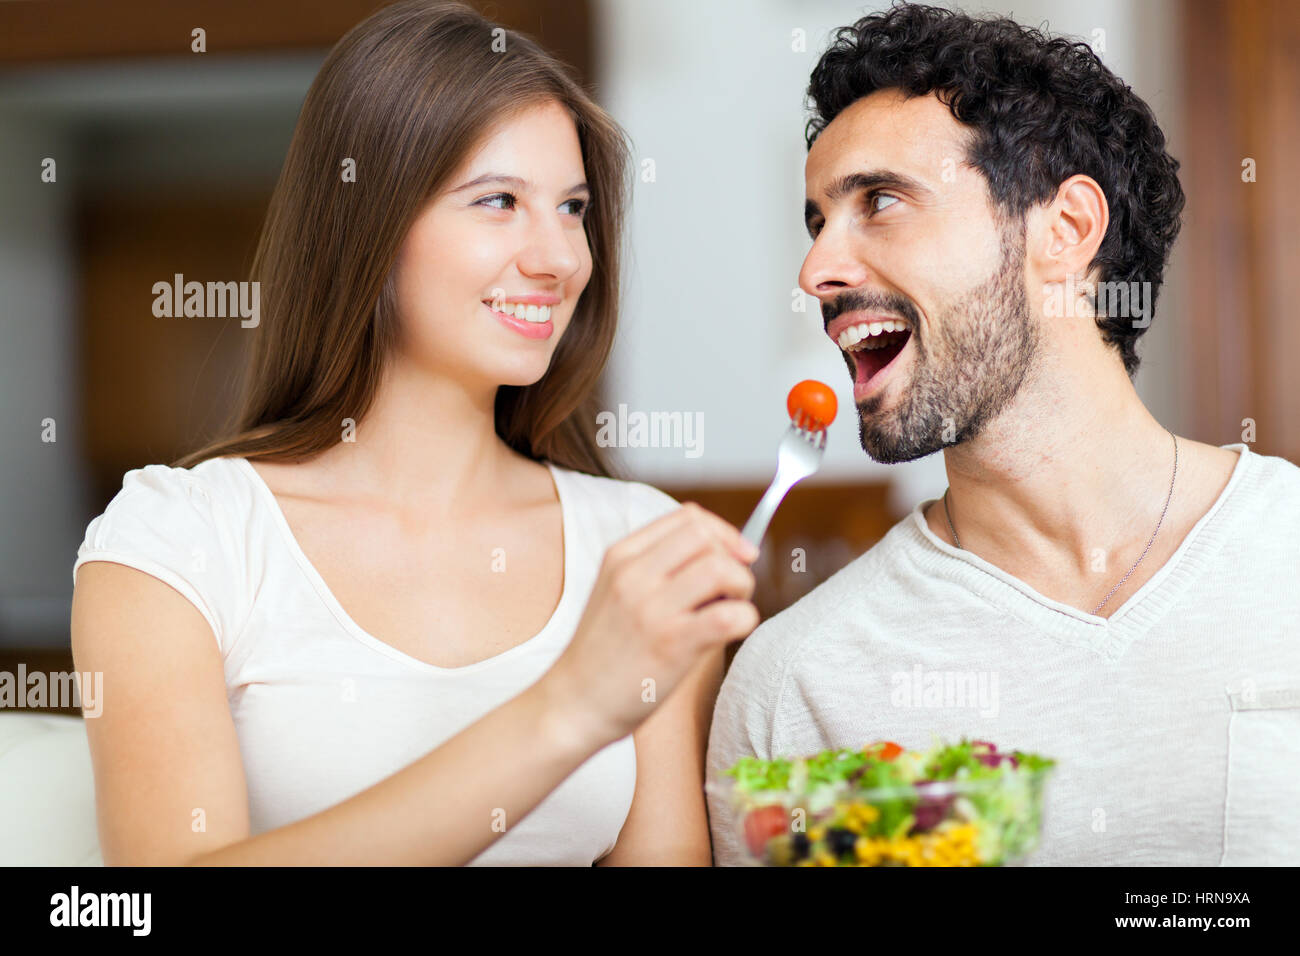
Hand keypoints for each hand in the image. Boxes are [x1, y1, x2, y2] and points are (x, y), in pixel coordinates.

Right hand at [545, 502, 759, 747]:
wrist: (574, 703)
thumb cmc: (605, 651)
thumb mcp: (618, 592)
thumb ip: (659, 568)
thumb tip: (727, 553)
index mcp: (621, 556)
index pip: (688, 516)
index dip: (724, 532)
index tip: (737, 556)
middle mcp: (634, 575)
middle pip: (705, 536)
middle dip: (733, 558)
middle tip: (732, 590)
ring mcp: (651, 609)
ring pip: (721, 569)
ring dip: (741, 587)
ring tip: (730, 610)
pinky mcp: (671, 644)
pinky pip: (729, 616)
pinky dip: (744, 619)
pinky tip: (731, 632)